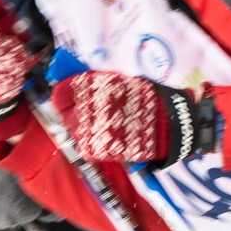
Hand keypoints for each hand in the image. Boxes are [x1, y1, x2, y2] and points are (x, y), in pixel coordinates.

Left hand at [50, 69, 211, 168]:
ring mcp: (90, 130)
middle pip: (65, 112)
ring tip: (101, 124)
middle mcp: (87, 108)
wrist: (169, 124)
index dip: (64, 94)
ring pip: (74, 129)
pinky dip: (92, 140)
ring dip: (83, 126)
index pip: (61, 92)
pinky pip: (85, 144)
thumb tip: (78, 81)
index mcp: (93, 87)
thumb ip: (99, 83)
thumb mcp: (123, 82)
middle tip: (88, 111)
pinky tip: (107, 135)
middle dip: (73, 111)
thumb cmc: (149, 99)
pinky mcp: (97, 149)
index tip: (70, 95)